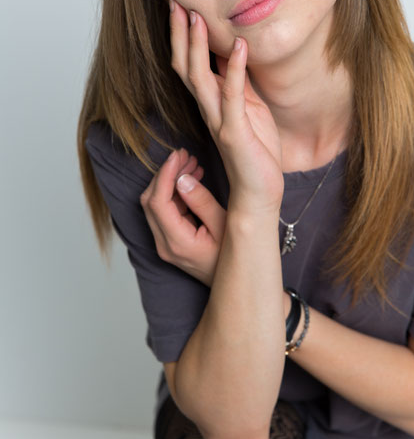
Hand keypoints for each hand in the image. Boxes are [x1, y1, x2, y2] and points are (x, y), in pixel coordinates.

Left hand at [140, 147, 225, 286]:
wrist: (236, 283)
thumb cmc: (237, 256)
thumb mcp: (226, 225)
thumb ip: (202, 202)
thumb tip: (182, 179)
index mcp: (177, 242)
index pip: (158, 201)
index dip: (164, 174)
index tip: (177, 155)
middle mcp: (164, 245)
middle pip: (150, 201)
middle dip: (165, 174)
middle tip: (185, 155)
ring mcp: (164, 245)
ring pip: (154, 205)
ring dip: (168, 181)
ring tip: (191, 163)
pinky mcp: (169, 242)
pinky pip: (163, 212)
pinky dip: (173, 192)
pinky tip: (190, 179)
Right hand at [169, 0, 283, 212]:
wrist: (259, 192)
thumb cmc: (256, 151)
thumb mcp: (249, 108)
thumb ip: (237, 83)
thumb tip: (232, 53)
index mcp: (211, 104)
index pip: (189, 65)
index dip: (183, 37)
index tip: (181, 7)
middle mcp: (208, 110)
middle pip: (185, 67)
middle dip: (179, 35)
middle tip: (176, 2)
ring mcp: (219, 121)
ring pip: (199, 78)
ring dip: (197, 46)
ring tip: (197, 16)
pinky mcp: (235, 132)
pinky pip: (233, 96)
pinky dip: (236, 70)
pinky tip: (242, 46)